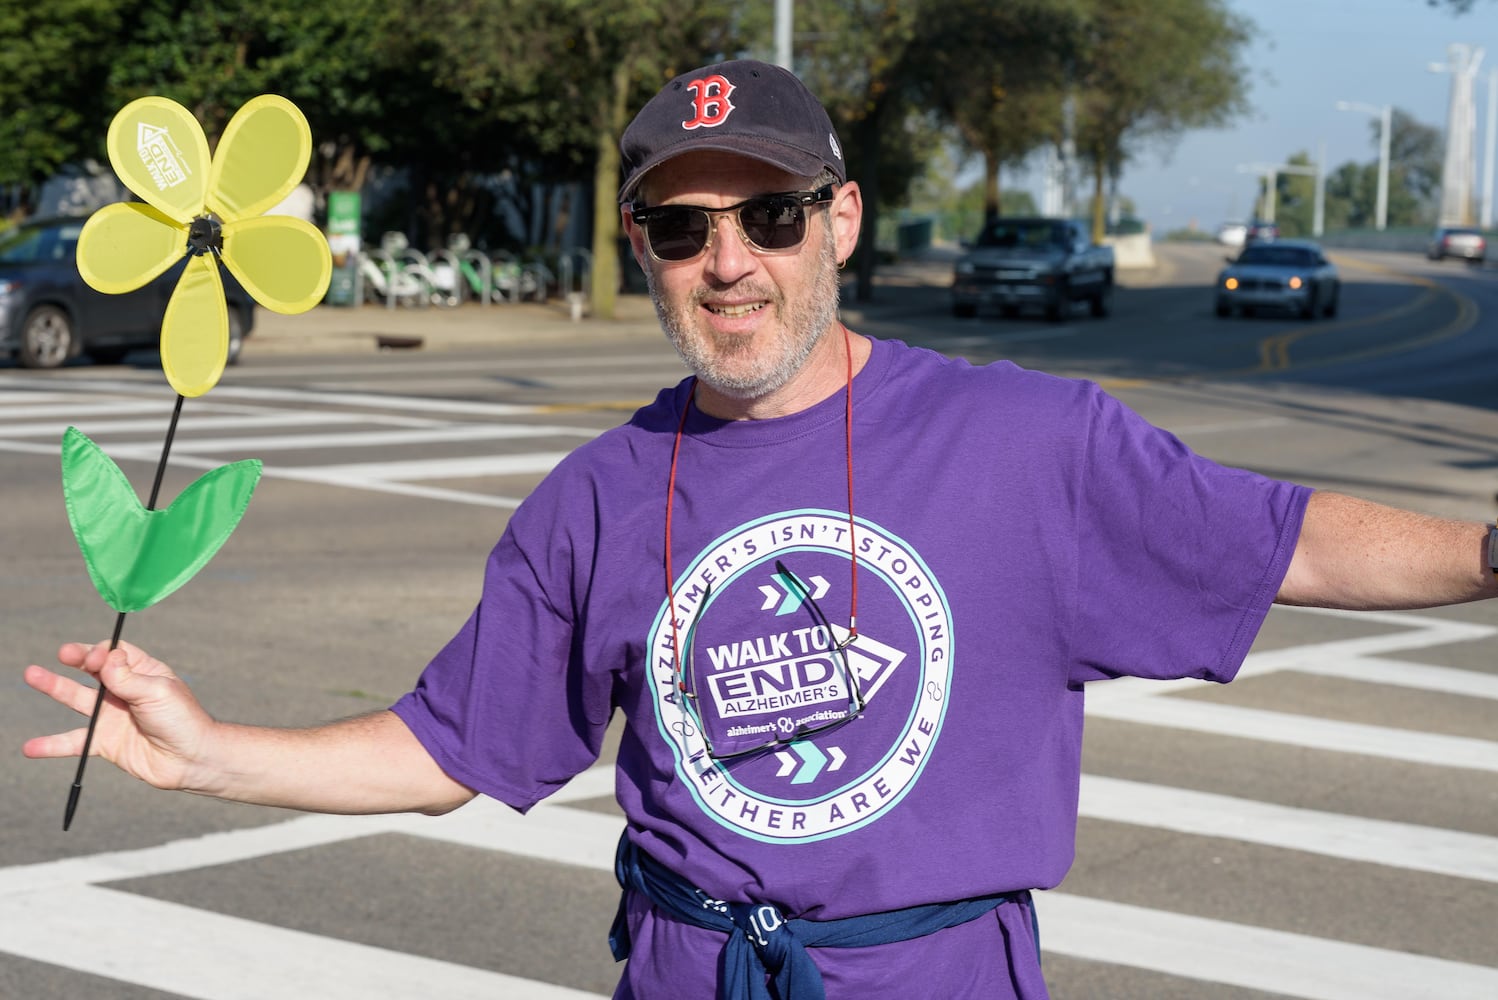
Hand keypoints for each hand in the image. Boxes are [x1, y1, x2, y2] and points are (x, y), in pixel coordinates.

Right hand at [23, 641, 215, 791]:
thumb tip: (104, 658)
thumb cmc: (183, 720)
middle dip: (76, 658)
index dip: (101, 652)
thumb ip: (128, 678)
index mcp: (144, 672)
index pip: (115, 653)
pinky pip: (74, 742)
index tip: (95, 659)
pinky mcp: (105, 742)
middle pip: (93, 670)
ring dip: (54, 687)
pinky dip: (52, 745)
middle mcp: (125, 691)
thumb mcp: (158, 692)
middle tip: (62, 653)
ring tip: (31, 674)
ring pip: (77, 699)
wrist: (191, 760)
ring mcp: (113, 716)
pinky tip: (30, 748)